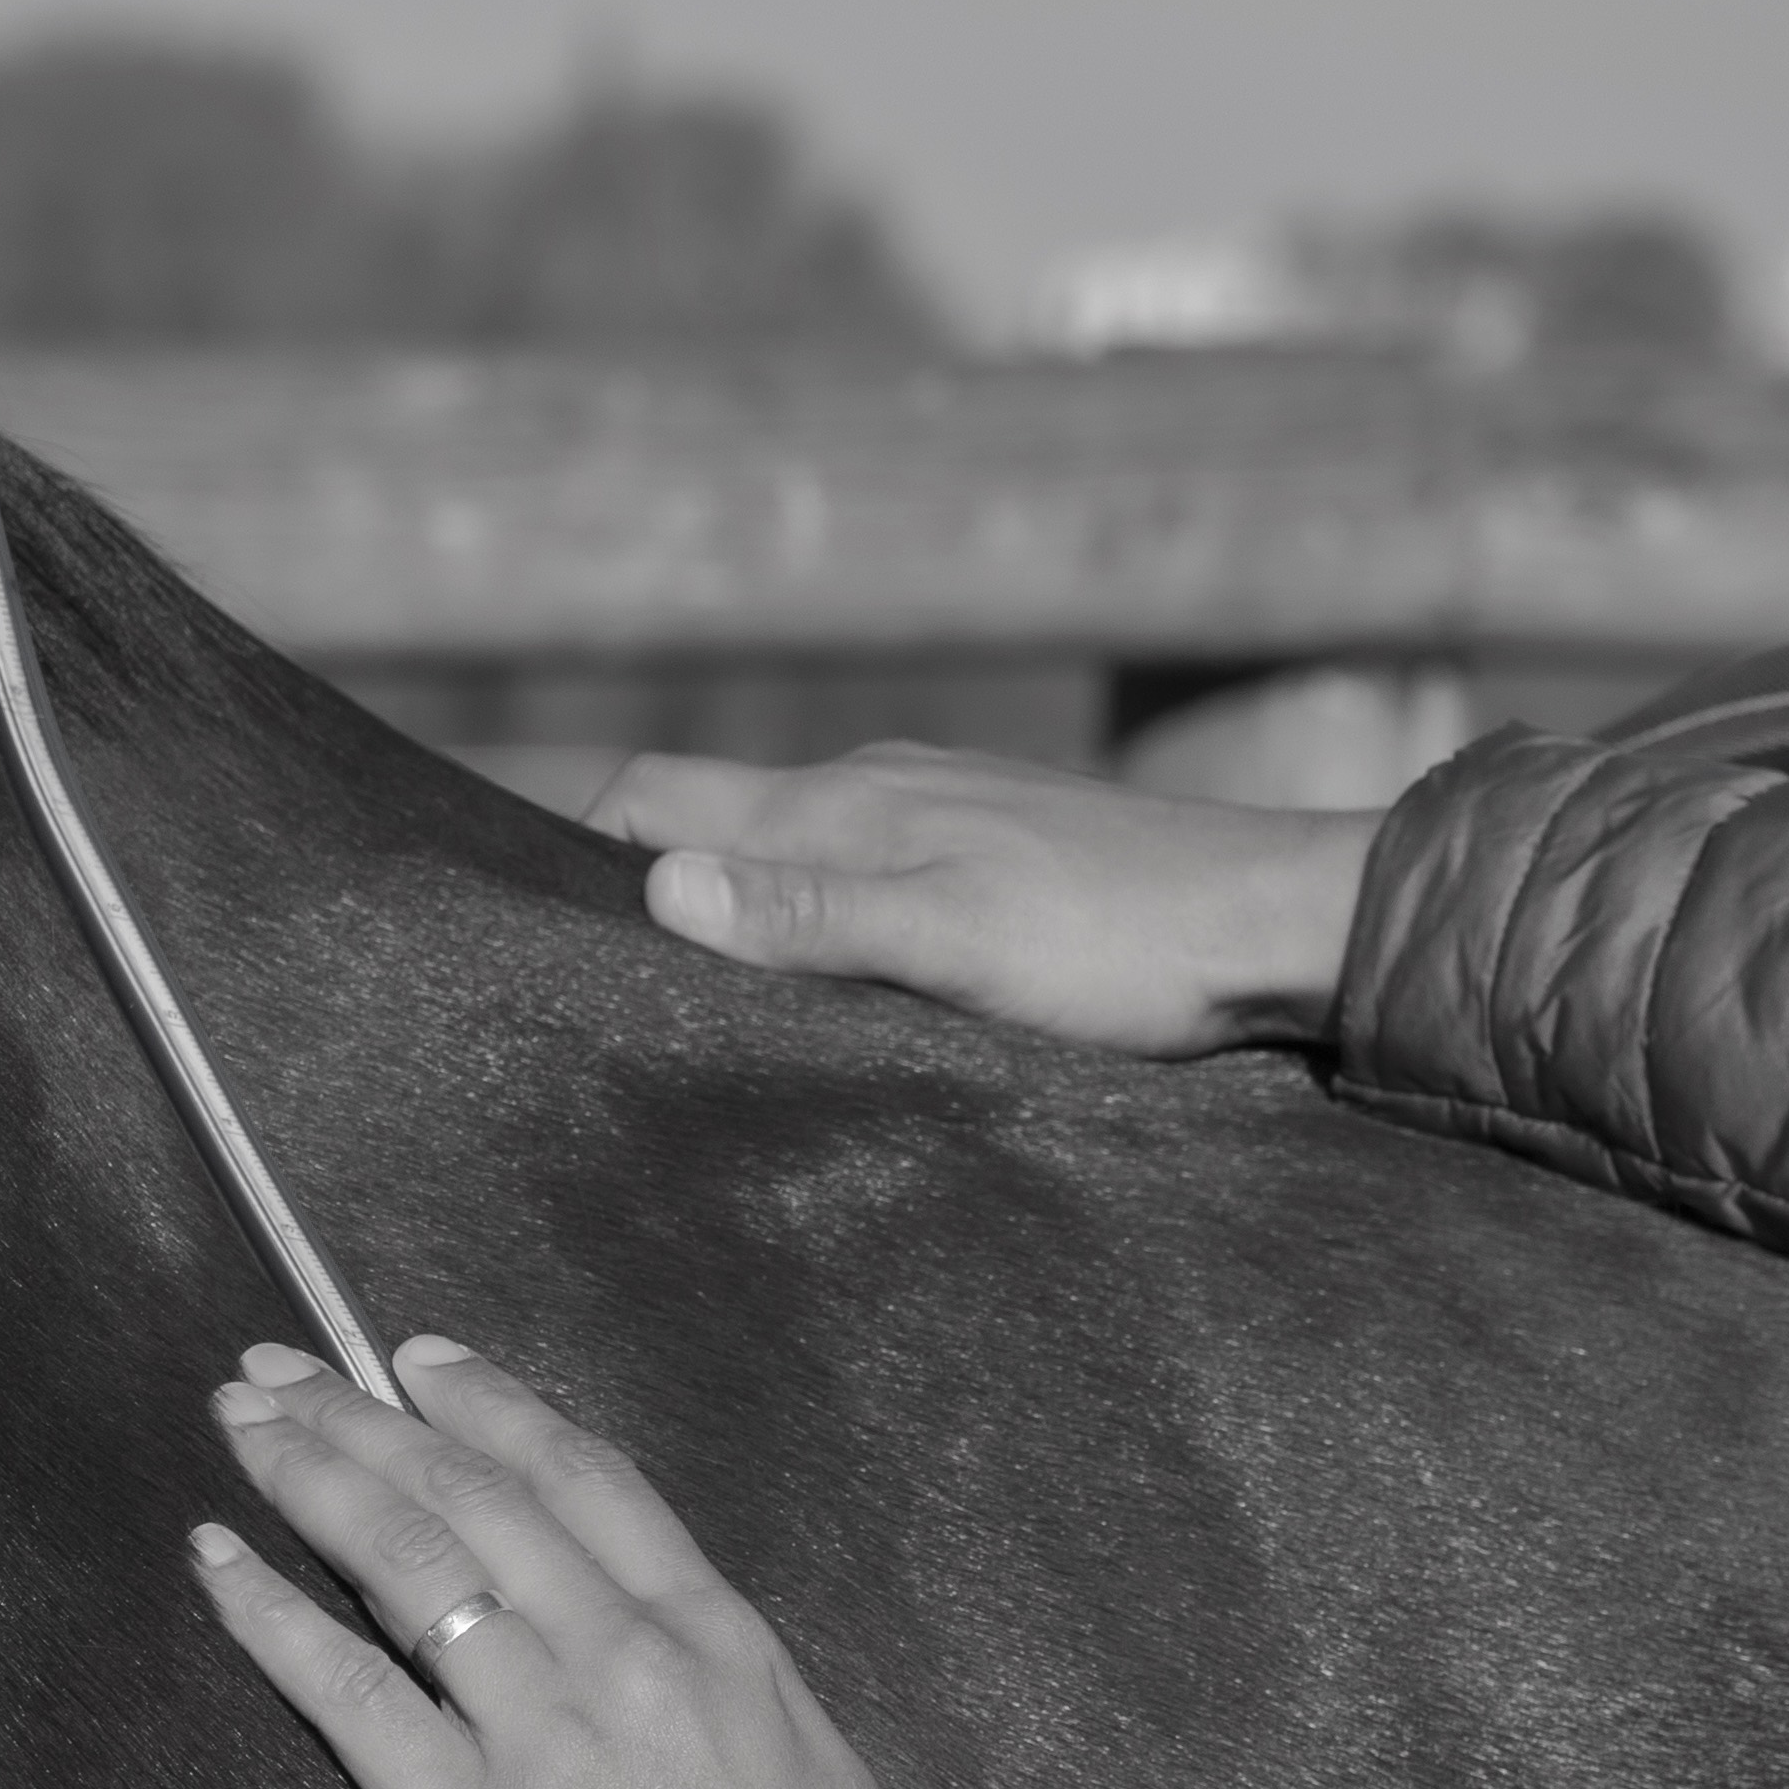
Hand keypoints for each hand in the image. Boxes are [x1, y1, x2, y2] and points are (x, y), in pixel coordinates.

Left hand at [190, 1335, 913, 1788]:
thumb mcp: (814, 1771)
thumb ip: (731, 1699)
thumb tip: (687, 1662)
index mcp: (716, 1636)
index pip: (587, 1481)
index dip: (493, 1407)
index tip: (416, 1359)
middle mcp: (627, 1651)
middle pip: (478, 1498)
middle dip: (367, 1418)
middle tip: (277, 1371)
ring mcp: (545, 1729)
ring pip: (412, 1563)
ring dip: (312, 1478)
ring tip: (240, 1428)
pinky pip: (352, 1694)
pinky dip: (274, 1619)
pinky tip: (216, 1567)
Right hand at [589, 744, 1374, 1056]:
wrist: (1274, 921)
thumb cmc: (1122, 941)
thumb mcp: (955, 944)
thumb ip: (811, 919)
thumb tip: (655, 890)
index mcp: (844, 802)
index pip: (652, 799)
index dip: (572, 853)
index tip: (513, 932)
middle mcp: (875, 788)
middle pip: (706, 817)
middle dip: (631, 880)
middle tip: (575, 985)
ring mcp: (937, 817)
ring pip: (783, 846)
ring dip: (726, 902)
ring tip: (680, 1000)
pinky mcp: (990, 856)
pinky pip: (857, 872)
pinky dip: (808, 916)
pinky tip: (821, 987)